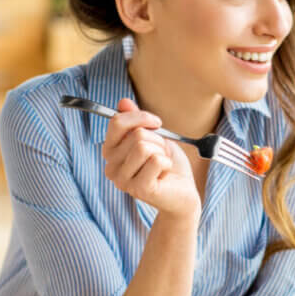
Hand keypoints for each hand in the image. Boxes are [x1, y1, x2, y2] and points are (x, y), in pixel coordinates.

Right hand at [101, 98, 199, 218]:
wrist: (183, 194)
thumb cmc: (167, 166)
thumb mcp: (153, 137)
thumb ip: (136, 121)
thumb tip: (123, 102)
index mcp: (110, 152)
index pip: (117, 122)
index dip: (140, 117)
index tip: (157, 123)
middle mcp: (111, 167)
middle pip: (136, 134)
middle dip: (157, 140)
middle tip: (161, 155)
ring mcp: (122, 180)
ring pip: (143, 146)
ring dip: (161, 152)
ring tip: (162, 164)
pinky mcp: (138, 189)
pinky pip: (155, 160)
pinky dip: (167, 163)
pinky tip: (165, 174)